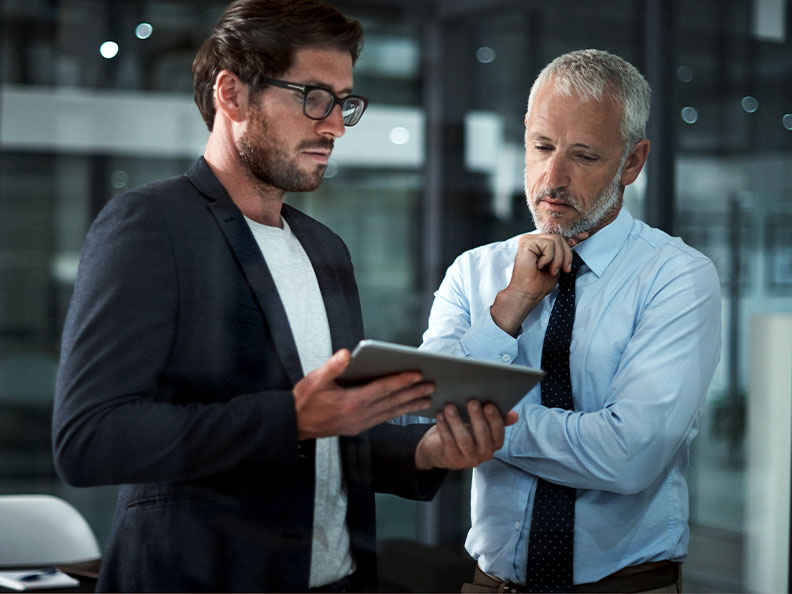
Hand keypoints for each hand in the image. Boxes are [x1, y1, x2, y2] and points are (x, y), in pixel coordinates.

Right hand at [293, 349, 433, 439]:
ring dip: (410, 405)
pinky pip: (384, 419)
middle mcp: (359, 415)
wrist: (294, 424)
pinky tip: (407, 408)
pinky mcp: (359, 427)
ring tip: (428, 399)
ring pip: (391, 413)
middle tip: (432, 385)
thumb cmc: (305, 400)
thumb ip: (333, 366)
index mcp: (351, 402)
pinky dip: (398, 413)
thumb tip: (348, 353)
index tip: (417, 373)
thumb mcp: (314, 379)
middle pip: (392, 402)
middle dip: (413, 393)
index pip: (382, 389)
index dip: (401, 380)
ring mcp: (360, 423)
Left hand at [414, 401, 518, 469]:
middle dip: (477, 418)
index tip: (488, 405)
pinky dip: (444, 427)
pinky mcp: (452, 460)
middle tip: (471, 401)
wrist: (439, 448)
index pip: (498, 433)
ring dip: (456, 421)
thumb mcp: (479, 424)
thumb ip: (496, 419)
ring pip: (464, 439)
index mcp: (494, 444)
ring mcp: (468, 459)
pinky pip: (448, 442)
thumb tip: (514, 415)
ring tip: (449, 407)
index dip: (494, 419)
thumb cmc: (463, 431)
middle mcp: (484, 454)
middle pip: (482, 436)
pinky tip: (440, 415)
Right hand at [491, 232, 586, 335]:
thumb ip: (562, 252)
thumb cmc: (539, 283)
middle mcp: (532, 239)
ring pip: (556, 240)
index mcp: (539, 243)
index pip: (558, 235)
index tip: (585, 236)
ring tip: (551, 270)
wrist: (527, 294)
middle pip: (559, 237)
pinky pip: (548, 244)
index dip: (573, 236)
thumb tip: (576, 240)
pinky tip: (539, 266)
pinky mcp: (526, 242)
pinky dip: (549, 258)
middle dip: (566, 255)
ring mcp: (528, 239)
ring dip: (558, 258)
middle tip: (563, 270)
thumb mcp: (557, 264)